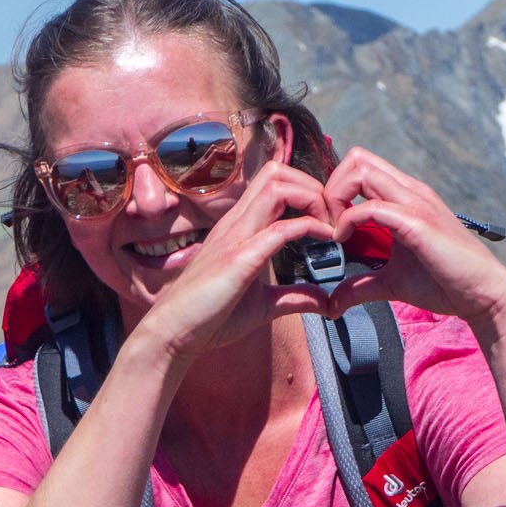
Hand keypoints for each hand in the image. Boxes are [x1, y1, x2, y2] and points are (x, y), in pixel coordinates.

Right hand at [131, 160, 336, 361]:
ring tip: (329, 225)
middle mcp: (236, 222)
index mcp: (240, 226)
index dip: (307, 191)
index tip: (328, 219)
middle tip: (332, 217)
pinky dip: (309, 227)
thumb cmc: (209, 318)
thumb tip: (326, 301)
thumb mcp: (264, 305)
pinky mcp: (239, 258)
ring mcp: (235, 236)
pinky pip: (279, 228)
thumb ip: (294, 296)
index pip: (274, 182)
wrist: (173, 334)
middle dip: (312, 185)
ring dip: (312, 198)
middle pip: (277, 172)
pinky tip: (325, 241)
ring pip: (277, 186)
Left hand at [322, 147, 505, 326]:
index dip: (335, 190)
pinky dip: (348, 220)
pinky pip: (372, 207)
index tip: (328, 225)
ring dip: (336, 198)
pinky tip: (344, 242)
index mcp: (405, 197)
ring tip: (336, 232)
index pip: (360, 167)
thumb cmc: (443, 283)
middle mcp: (410, 191)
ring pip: (361, 170)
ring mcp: (415, 203)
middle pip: (357, 158)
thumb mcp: (391, 282)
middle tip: (327, 223)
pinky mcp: (418, 222)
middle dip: (331, 187)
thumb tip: (332, 303)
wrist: (483, 294)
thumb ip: (360, 286)